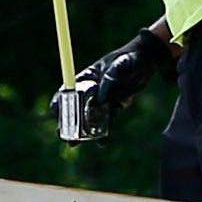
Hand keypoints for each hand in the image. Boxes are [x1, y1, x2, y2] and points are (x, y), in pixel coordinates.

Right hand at [52, 24, 175, 145]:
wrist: (147, 60)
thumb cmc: (128, 59)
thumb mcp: (117, 67)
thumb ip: (107, 83)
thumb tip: (100, 101)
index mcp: (87, 77)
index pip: (68, 90)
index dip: (60, 100)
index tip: (54, 110)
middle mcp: (93, 90)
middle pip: (76, 107)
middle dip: (68, 122)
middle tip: (63, 134)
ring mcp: (104, 99)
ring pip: (90, 117)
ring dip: (84, 131)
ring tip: (75, 143)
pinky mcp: (115, 106)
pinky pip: (108, 121)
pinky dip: (105, 133)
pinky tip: (101, 143)